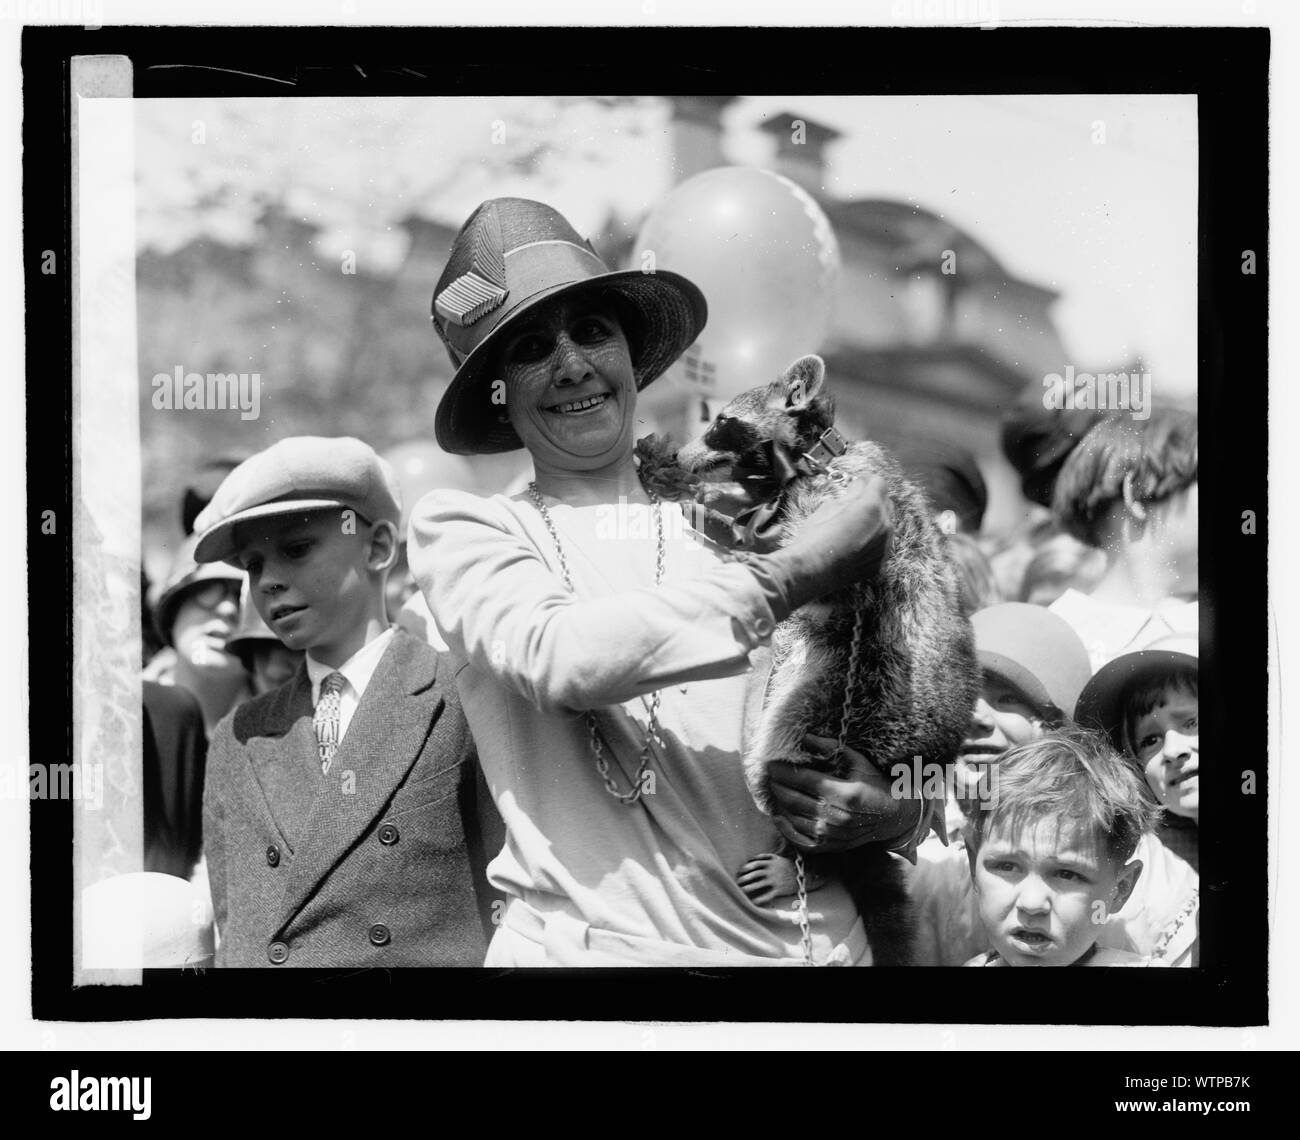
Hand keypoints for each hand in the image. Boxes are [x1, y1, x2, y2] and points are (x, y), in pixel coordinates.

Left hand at [768, 734, 919, 852]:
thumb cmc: (877, 785)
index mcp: (844, 794)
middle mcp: (836, 817)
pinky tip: (778, 816)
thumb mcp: (858, 761)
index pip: (803, 780)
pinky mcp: (831, 846)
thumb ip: (831, 748)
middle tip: (767, 775)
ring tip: (771, 790)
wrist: (896, 817)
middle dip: (776, 785)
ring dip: (778, 804)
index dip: (783, 771)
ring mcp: (833, 835)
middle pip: (793, 799)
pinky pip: (800, 840)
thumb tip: (806, 737)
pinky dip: (786, 829)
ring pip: (793, 819)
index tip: (771, 763)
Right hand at [773, 476, 892, 608]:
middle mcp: (884, 526)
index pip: (879, 482)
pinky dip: (872, 540)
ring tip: (854, 524)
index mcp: (871, 507)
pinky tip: (855, 543)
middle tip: (854, 502)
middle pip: (887, 502)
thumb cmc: (814, 538)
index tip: (858, 482)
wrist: (809, 573)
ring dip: (875, 520)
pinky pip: (881, 545)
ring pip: (887, 525)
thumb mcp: (828, 508)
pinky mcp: (879, 564)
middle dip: (873, 498)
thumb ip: (849, 495)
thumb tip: (857, 486)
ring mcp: (884, 547)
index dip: (867, 479)